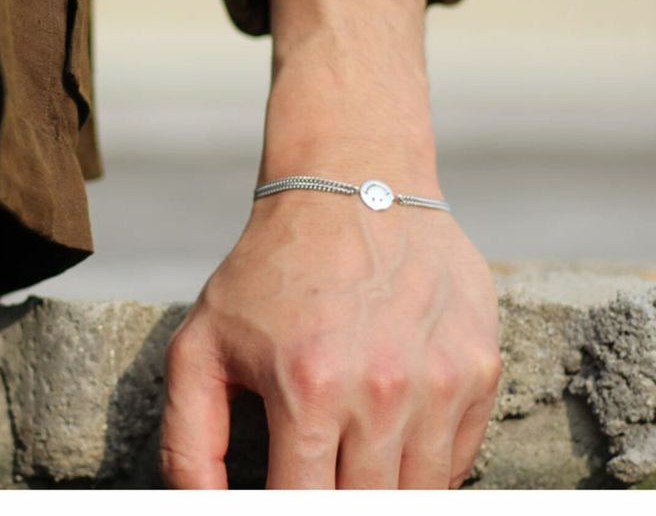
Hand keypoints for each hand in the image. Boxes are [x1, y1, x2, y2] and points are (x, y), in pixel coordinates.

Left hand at [158, 0, 500, 487]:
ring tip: (353, 454)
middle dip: (335, 500)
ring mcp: (441, 382)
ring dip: (383, 490)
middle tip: (318, 468)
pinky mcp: (478, 367)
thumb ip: (190, 442)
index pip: (303, 513)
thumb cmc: (272, 266)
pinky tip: (393, 429)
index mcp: (309, 390)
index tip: (287, 491)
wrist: (353, 185)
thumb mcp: (203, 343)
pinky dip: (423, 464)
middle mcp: (383, 392)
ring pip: (420, 498)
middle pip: (367, 511)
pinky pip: (459, 460)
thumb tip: (206, 514)